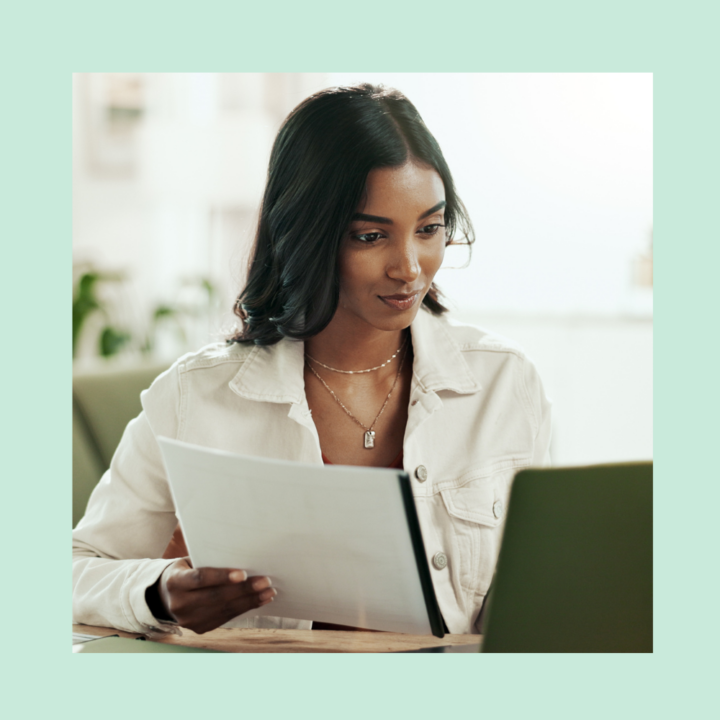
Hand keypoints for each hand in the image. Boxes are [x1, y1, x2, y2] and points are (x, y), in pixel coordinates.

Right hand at [154, 557, 276, 633]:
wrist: (166, 596)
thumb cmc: (186, 570)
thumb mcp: (189, 561)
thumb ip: (209, 560)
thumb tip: (242, 555)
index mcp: (175, 582)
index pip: (200, 579)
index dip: (221, 576)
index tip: (243, 573)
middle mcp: (179, 604)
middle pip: (216, 597)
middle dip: (243, 590)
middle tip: (265, 581)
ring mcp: (189, 620)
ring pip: (224, 610)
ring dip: (250, 601)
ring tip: (268, 592)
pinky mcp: (200, 628)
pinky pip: (226, 618)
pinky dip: (245, 608)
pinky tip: (259, 600)